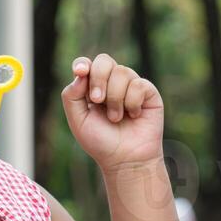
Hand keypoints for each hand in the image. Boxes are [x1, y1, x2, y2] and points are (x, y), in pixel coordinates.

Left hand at [61, 54, 164, 172]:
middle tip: (97, 100)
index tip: (80, 71)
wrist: (125, 159)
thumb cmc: (101, 142)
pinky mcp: (148, 92)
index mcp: (92, 88)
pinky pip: (138, 84)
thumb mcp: (78, 121)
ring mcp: (131, 86)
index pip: (87, 65)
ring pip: (122, 72)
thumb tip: (81, 73)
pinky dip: (132, 102)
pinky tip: (133, 115)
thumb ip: (72, 96)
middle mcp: (112, 83)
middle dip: (98, 79)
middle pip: (104, 61)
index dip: (83, 64)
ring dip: (115, 98)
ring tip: (116, 118)